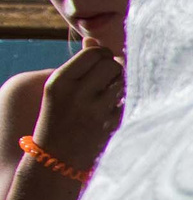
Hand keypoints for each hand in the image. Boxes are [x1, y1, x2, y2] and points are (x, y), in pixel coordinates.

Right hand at [29, 44, 124, 171]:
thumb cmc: (60, 117)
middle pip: (112, 64)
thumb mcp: (59, 89)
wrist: (57, 157)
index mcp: (60, 82)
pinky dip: (127, 100)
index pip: (94, 53)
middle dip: (115, 68)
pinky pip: (129, 100)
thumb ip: (78, 64)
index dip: (103, 55)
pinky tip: (116, 107)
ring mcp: (96, 111)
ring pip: (124, 81)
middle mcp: (77, 94)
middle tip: (109, 78)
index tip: (102, 63)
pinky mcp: (112, 124)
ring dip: (122, 83)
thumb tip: (93, 41)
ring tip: (112, 92)